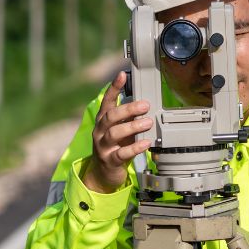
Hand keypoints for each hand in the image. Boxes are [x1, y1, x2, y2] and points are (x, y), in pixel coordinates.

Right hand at [83, 71, 152, 193]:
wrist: (103, 173)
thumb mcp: (122, 130)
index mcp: (104, 121)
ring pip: (114, 133)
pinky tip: (146, 143)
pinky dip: (134, 148)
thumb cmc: (117, 147)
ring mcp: (103, 146)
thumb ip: (130, 118)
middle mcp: (100, 131)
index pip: (107, 102)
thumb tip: (147, 104)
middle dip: (128, 109)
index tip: (122, 75)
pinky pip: (121, 153)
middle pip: (111, 116)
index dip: (114, 88)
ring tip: (148, 122)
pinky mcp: (109, 161)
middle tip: (145, 105)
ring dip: (132, 126)